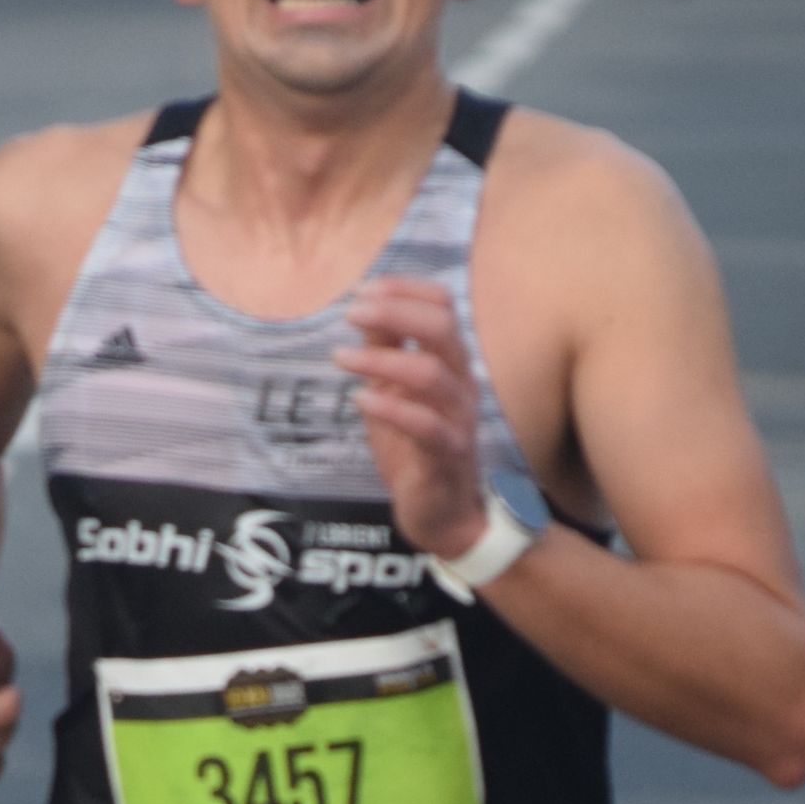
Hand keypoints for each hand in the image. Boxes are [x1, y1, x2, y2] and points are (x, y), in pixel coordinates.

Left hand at [334, 276, 488, 561]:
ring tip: (341, 358)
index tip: (363, 291)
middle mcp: (463, 384)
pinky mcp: (448, 456)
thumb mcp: (392, 391)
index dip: (404, 289)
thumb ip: (385, 351)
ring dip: (382, 359)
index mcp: (452, 363)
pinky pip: (425, 425)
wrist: (440, 514)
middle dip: (395, 311)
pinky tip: (360, 400)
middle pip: (444, 326)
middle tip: (351, 314)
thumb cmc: (414, 449)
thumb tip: (367, 308)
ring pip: (432, 373)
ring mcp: (459, 420)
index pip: (443, 305)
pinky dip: (390, 407)